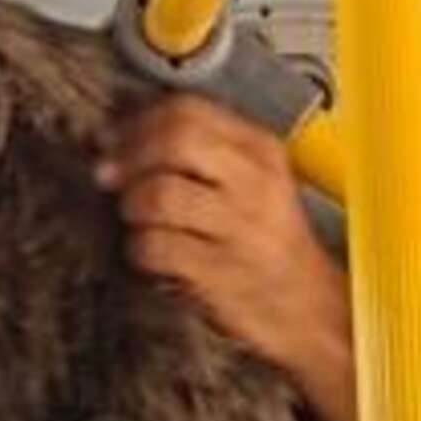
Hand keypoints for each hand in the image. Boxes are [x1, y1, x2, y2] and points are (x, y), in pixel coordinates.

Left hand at [99, 98, 357, 420]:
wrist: (308, 310)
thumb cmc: (266, 246)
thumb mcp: (251, 185)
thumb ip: (199, 155)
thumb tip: (119, 138)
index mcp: (261, 151)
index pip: (189, 111)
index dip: (138, 124)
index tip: (116, 143)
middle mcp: (254, 182)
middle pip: (173, 141)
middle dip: (129, 159)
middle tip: (111, 180)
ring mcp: (239, 227)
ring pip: (158, 194)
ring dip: (131, 208)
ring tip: (139, 223)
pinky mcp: (220, 271)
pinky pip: (155, 247)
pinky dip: (139, 250)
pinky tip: (151, 256)